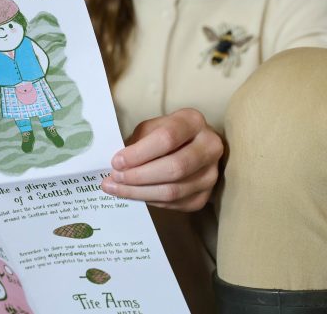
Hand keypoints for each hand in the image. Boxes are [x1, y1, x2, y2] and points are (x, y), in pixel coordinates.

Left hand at [101, 108, 223, 211]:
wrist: (190, 147)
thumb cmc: (165, 134)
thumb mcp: (151, 128)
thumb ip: (137, 143)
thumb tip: (117, 167)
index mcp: (193, 121)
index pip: (167, 138)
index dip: (140, 153)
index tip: (116, 162)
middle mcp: (210, 146)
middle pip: (175, 168)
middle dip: (139, 176)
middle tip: (116, 178)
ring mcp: (211, 174)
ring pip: (174, 191)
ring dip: (140, 192)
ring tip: (117, 189)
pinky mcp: (204, 196)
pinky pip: (174, 204)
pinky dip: (150, 200)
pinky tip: (135, 194)